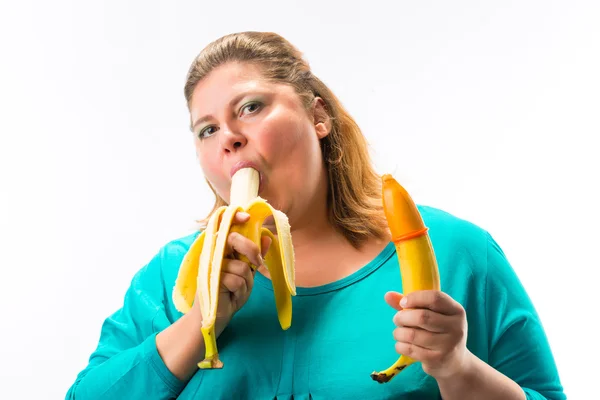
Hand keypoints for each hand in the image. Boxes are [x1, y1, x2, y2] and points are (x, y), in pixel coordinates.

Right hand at [192, 211, 271, 333]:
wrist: (215, 317)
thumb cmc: (230, 294)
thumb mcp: (247, 273)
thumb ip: (254, 256)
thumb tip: (267, 237)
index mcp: (220, 249)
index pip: (225, 226)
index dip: (235, 217)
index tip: (247, 217)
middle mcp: (212, 254)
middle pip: (232, 238)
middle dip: (250, 249)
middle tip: (256, 263)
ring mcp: (210, 267)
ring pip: (240, 265)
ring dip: (246, 281)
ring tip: (238, 290)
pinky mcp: (211, 280)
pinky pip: (236, 280)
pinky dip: (240, 291)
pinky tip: (233, 297)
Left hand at [384, 290, 469, 379]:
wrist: (454, 362)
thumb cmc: (439, 331)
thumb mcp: (432, 314)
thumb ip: (411, 303)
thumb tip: (388, 295)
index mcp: (456, 311)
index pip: (435, 298)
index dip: (415, 298)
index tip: (403, 302)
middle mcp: (456, 327)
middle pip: (422, 317)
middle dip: (402, 317)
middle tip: (397, 319)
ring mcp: (447, 345)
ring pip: (413, 334)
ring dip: (399, 332)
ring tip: (398, 332)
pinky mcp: (437, 359)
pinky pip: (410, 349)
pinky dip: (400, 345)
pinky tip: (402, 344)